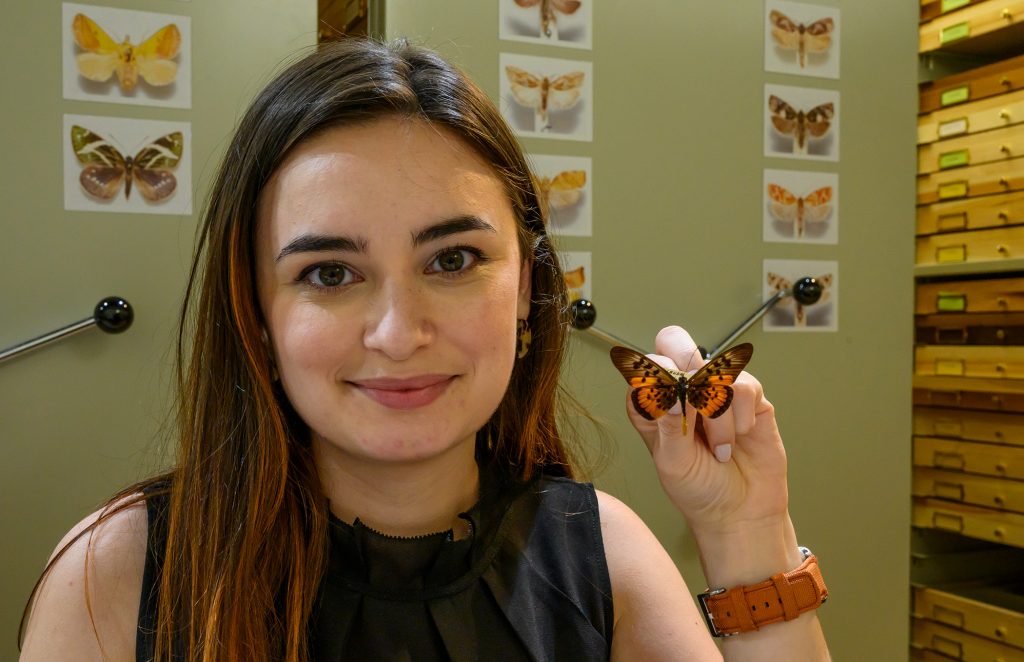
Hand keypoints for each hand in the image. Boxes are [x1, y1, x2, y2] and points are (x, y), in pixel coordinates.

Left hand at [623, 326, 790, 540]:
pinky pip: (745, 385)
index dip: (655, 375)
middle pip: (674, 340)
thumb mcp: (673, 464)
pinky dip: (742, 417)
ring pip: (715, 371)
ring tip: (720, 449)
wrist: (740, 512)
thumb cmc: (698, 489)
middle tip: (696, 400)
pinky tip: (740, 438)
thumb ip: (670, 427)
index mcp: (651, 402)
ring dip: (719, 416)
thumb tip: (673, 393)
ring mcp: (715, 388)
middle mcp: (681, 389)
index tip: (668, 403)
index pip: (644, 366)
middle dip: (686, 364)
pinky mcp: (749, 397)